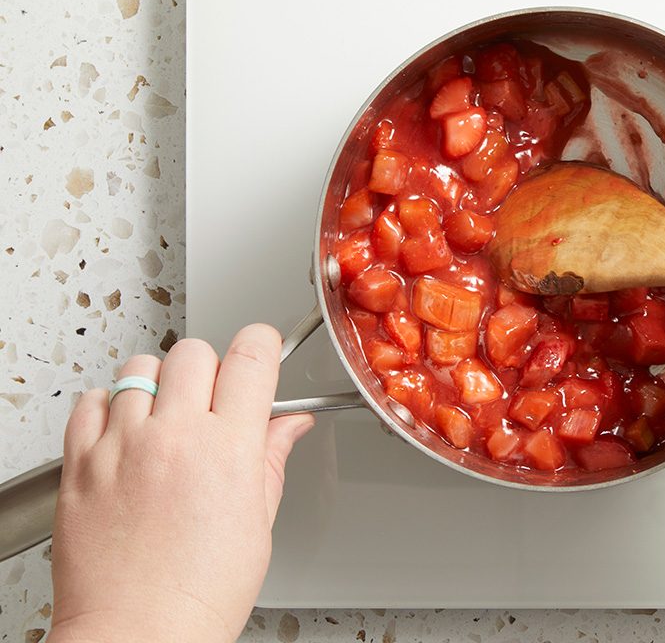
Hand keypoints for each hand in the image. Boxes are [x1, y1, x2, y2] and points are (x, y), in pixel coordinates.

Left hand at [48, 324, 313, 642]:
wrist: (137, 635)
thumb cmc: (198, 595)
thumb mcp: (258, 523)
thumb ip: (271, 458)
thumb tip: (289, 424)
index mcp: (227, 449)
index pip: (251, 355)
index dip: (262, 346)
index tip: (260, 355)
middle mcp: (172, 437)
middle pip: (194, 352)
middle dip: (210, 369)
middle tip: (213, 402)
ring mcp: (121, 447)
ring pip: (139, 368)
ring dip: (158, 385)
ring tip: (164, 420)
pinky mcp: (79, 465)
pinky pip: (89, 402)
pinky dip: (108, 406)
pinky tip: (125, 433)